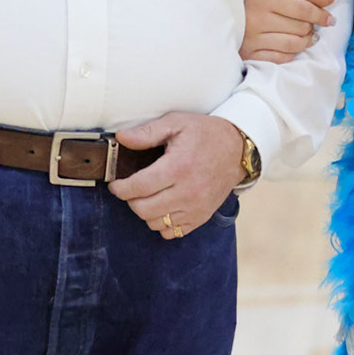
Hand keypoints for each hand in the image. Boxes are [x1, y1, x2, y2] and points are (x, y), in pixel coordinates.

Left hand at [110, 112, 245, 239]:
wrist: (238, 149)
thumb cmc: (205, 133)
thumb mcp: (176, 123)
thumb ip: (147, 132)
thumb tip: (121, 137)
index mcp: (178, 167)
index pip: (139, 187)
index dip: (121, 188)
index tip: (115, 185)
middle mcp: (188, 191)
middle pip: (144, 209)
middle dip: (130, 200)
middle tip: (131, 189)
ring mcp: (196, 207)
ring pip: (155, 222)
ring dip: (145, 211)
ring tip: (148, 195)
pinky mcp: (201, 216)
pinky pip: (172, 231)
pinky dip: (162, 223)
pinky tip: (163, 206)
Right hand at [241, 0, 334, 63]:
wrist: (223, 12)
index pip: (303, 9)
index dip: (320, 15)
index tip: (329, 19)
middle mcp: (259, 19)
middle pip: (300, 28)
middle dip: (311, 27)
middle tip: (310, 25)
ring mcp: (253, 39)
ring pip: (293, 45)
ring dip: (305, 42)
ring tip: (306, 36)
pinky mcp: (249, 54)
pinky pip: (280, 59)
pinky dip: (291, 54)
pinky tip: (290, 46)